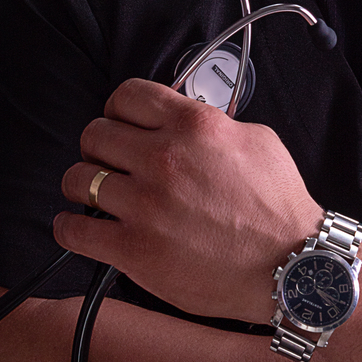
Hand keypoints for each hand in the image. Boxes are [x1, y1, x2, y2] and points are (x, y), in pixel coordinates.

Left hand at [55, 80, 321, 323]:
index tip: (119, 123)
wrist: (291, 266)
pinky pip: (74, 231)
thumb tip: (184, 120)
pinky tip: (79, 226)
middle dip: (98, 147)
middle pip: (94, 134)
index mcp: (194, 126)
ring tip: (92, 194)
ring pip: (77, 179)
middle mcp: (164, 159)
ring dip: (81, 185)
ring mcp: (145, 206)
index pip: (126, 96)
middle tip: (108, 162)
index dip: (117, 109)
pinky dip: (69, 227)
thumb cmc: (279, 207)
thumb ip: (214, 123)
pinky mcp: (134, 250)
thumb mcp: (257, 140)